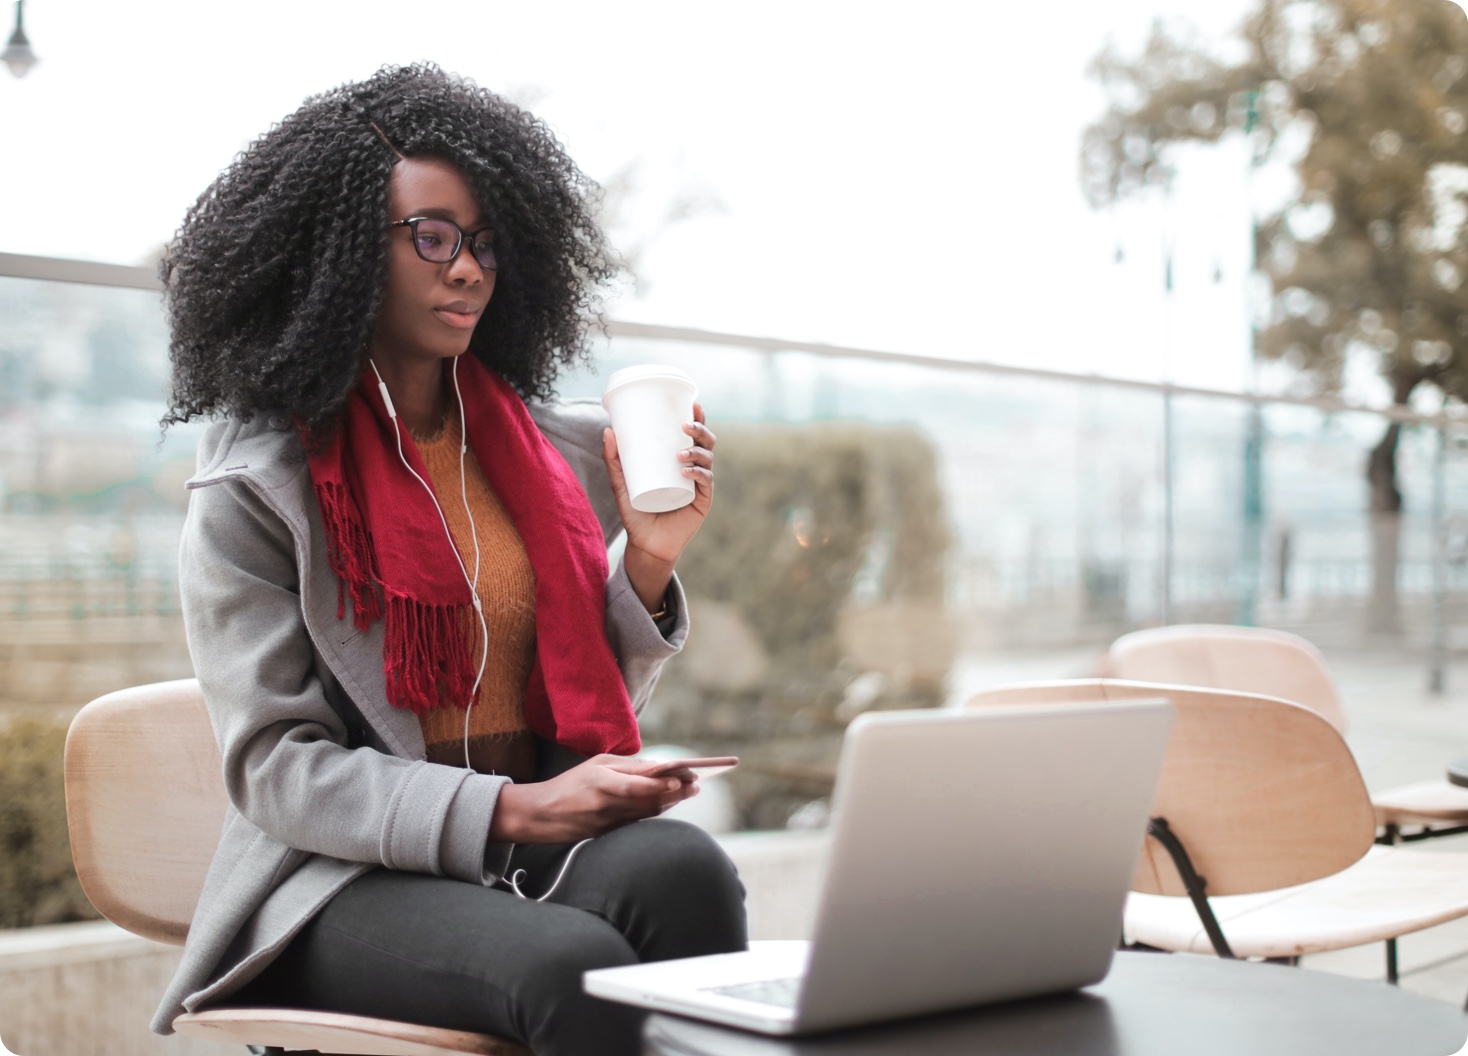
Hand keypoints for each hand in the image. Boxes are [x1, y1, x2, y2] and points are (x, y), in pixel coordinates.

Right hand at [488, 754, 699, 843]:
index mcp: (599, 781)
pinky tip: (669, 803)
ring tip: (688, 791)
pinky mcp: (607, 835)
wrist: (540, 815)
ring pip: (646, 813)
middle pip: (647, 801)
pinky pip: (637, 822)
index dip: (661, 784)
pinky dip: (655, 811)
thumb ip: (626, 766)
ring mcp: (607, 823)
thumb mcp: (596, 764)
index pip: (636, 785)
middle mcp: (605, 804)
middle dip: (675, 793)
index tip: (683, 778)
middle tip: (696, 786)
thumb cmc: (571, 783)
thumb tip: (658, 767)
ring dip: (670, 803)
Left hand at [602, 404, 715, 612]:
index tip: (691, 403)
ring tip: (679, 453)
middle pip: (706, 443)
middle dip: (700, 430)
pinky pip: (705, 483)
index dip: (697, 417)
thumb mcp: (621, 483)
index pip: (693, 435)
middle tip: (684, 426)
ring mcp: (700, 486)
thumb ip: (613, 460)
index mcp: (680, 460)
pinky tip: (687, 471)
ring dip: (697, 451)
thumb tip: (608, 430)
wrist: (645, 544)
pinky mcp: (702, 502)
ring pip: (708, 459)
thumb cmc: (636, 512)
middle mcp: (694, 469)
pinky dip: (698, 473)